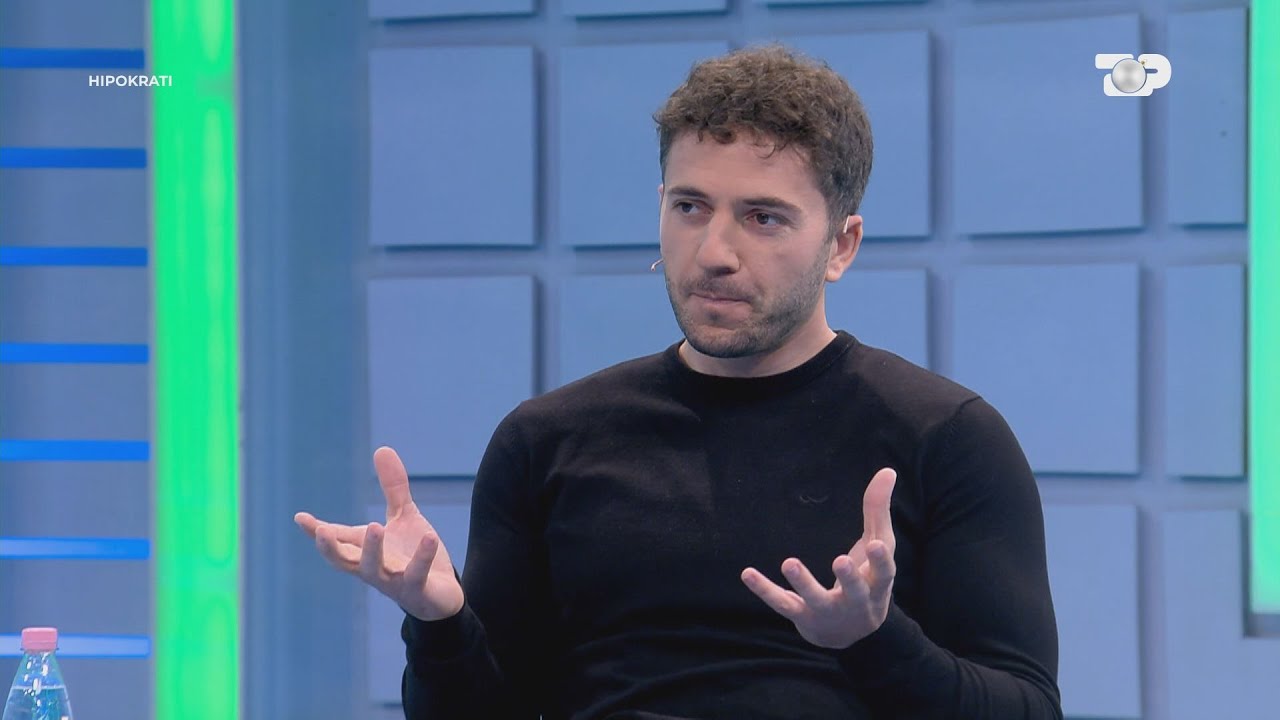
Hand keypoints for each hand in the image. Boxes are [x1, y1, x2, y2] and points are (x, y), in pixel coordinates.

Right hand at [294, 446, 464, 621]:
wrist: (441, 595)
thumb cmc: (413, 555)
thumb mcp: (404, 517)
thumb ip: (393, 488)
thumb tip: (382, 448)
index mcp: (364, 551)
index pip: (336, 540)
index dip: (316, 531)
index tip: (300, 518)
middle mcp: (373, 568)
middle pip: (344, 561)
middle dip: (331, 548)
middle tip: (321, 532)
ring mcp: (394, 581)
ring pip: (376, 570)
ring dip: (373, 550)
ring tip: (374, 526)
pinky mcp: (418, 589)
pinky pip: (418, 573)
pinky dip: (423, 556)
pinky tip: (430, 537)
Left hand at [741, 467, 896, 648]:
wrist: (849, 631)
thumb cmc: (866, 579)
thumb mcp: (877, 546)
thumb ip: (878, 510)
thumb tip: (888, 470)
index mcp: (877, 585)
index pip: (883, 574)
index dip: (880, 561)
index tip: (875, 545)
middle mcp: (855, 603)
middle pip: (854, 592)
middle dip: (848, 578)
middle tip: (840, 561)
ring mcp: (827, 612)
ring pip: (815, 599)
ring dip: (803, 583)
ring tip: (789, 563)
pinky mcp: (802, 616)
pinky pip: (782, 604)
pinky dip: (764, 590)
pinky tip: (747, 573)